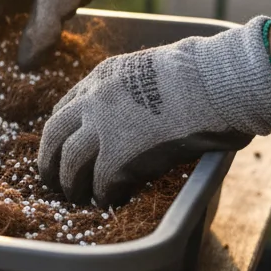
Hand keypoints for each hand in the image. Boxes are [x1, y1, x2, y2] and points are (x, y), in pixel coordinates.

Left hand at [38, 17, 270, 205]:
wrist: (220, 82)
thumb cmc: (207, 74)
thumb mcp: (155, 70)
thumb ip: (137, 89)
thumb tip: (148, 108)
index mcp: (103, 76)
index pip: (66, 107)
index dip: (62, 132)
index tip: (62, 146)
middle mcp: (94, 100)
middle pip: (54, 135)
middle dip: (50, 161)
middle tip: (52, 180)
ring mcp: (103, 128)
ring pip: (71, 163)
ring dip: (72, 184)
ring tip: (77, 198)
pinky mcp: (119, 156)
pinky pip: (101, 183)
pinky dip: (104, 195)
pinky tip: (111, 201)